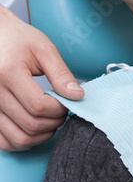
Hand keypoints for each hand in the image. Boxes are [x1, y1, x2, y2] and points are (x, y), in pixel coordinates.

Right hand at [0, 6, 82, 150]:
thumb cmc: (19, 40)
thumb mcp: (44, 49)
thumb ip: (61, 74)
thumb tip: (77, 96)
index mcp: (8, 73)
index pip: (39, 106)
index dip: (59, 109)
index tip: (67, 102)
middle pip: (30, 124)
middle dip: (54, 123)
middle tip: (62, 112)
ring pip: (18, 139)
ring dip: (41, 136)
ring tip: (50, 120)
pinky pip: (4, 142)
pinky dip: (22, 141)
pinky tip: (34, 128)